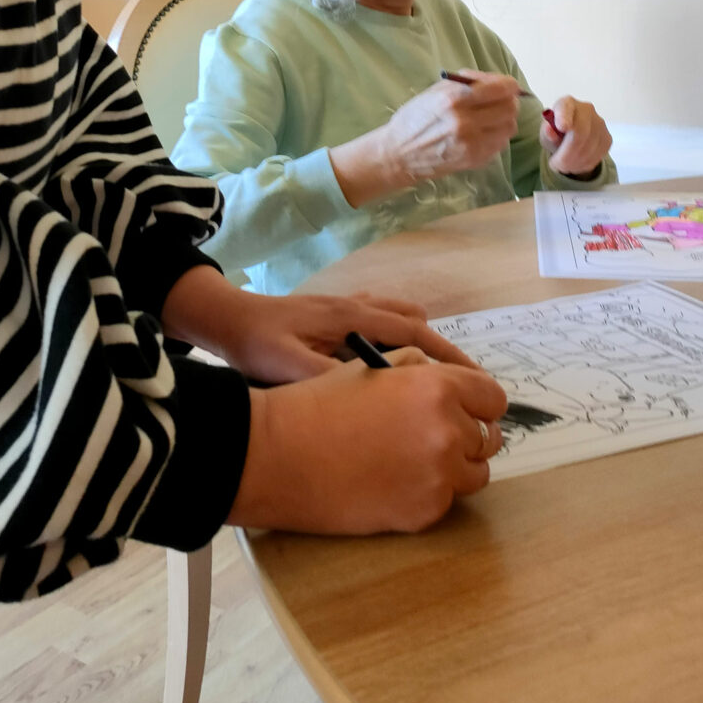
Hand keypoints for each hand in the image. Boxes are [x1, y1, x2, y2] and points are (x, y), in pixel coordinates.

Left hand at [162, 266, 478, 383]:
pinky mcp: (334, 315)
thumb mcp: (291, 368)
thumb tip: (377, 396)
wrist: (226, 319)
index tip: (476, 382)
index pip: (415, 334)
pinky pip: (379, 323)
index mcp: (353, 317)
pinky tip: (390, 371)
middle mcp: (357, 306)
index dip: (449, 358)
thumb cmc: (258, 345)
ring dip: (420, 346)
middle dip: (444, 354)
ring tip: (435, 384)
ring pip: (399, 321)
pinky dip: (396, 341)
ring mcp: (346, 307)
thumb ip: (331, 380)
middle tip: (468, 387)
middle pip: (416, 325)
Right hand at [229, 350, 507, 533]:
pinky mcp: (424, 513)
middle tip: (433, 436)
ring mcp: (439, 478)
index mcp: (437, 388)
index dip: (479, 403)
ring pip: (474, 475)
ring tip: (412, 461)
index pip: (493, 398)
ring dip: (453, 468)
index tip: (468, 410)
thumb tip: (448, 382)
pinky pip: (445, 502)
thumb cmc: (318, 405)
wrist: (280, 455)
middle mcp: (448, 432)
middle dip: (466, 436)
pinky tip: (392, 482)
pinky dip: (427, 493)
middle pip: (488, 439)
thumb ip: (418, 371)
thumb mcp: (372, 369)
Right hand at [330, 69, 522, 207]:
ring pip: (510, 127)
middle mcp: (465, 122)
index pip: (501, 89)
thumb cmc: (414, 118)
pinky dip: (496, 135)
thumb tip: (495, 82)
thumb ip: (466, 84)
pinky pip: (500, 143)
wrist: (399, 154)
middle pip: (511, 108)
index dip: (509, 85)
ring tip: (489, 118)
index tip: (506, 86)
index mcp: (453, 100)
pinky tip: (481, 133)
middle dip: (508, 101)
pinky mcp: (475, 160)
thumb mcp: (435, 92)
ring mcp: (472, 144)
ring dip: (504, 119)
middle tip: (499, 101)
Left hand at [540, 96, 611, 177]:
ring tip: (563, 167)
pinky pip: (597, 155)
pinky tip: (575, 165)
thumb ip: (547, 132)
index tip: (562, 127)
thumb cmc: (556, 132)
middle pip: (581, 132)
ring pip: (589, 148)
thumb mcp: (546, 133)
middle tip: (556, 165)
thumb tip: (549, 130)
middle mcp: (586, 109)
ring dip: (574, 163)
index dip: (564, 117)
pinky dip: (584, 165)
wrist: (571, 137)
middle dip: (567, 154)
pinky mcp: (607, 138)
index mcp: (567, 103)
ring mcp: (600, 123)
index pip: (566, 107)